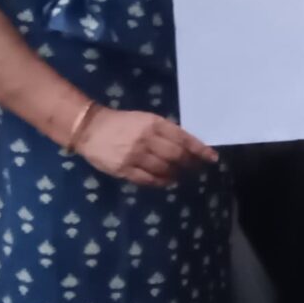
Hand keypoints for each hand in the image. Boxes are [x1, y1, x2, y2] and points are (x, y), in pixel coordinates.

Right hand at [75, 107, 215, 188]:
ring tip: (180, 175)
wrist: (90, 128)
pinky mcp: (124, 169)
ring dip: (176, 174)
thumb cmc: (122, 123)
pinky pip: (148, 180)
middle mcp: (146, 139)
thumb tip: (187, 146)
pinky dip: (161, 182)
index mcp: (154, 123)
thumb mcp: (145, 119)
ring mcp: (135, 155)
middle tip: (195, 169)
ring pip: (164, 169)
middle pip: (176, 156)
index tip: (212, 158)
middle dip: (189, 164)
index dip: (200, 149)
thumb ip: (164, 131)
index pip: (183, 138)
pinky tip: (167, 182)